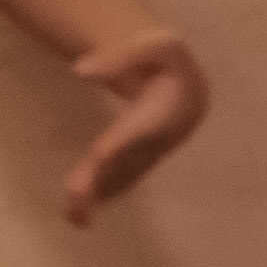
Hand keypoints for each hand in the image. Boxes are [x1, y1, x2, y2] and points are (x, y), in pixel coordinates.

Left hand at [62, 28, 206, 223]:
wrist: (191, 90)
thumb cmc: (167, 63)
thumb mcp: (154, 47)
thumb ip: (119, 57)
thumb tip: (80, 71)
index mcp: (161, 111)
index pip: (136, 130)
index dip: (119, 143)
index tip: (99, 155)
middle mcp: (156, 140)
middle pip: (126, 163)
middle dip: (101, 182)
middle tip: (76, 203)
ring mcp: (150, 154)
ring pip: (123, 179)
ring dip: (98, 197)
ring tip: (74, 218)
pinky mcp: (142, 161)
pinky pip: (123, 181)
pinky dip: (103, 196)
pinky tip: (80, 213)